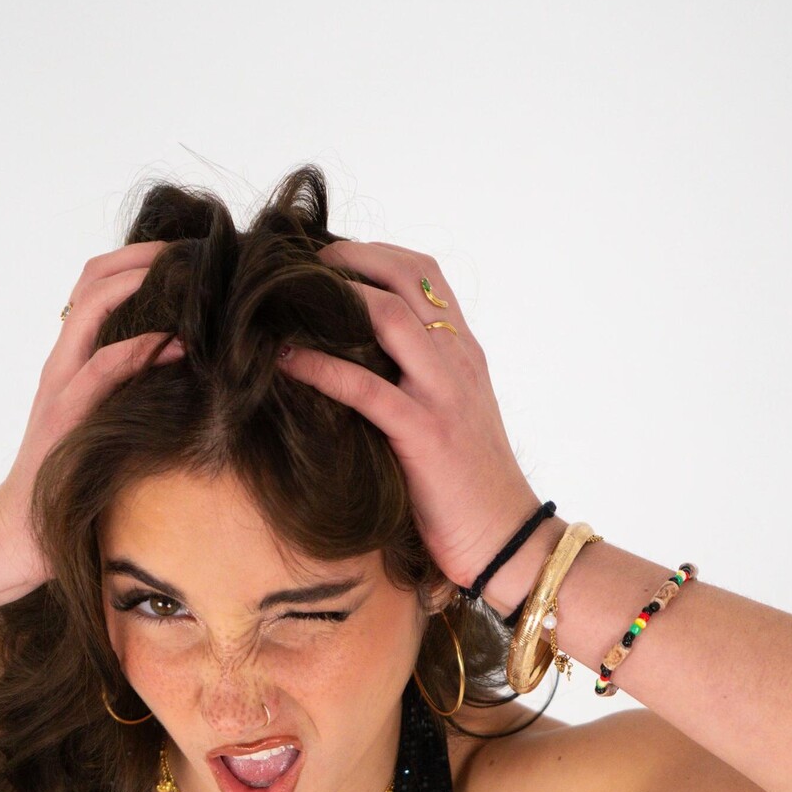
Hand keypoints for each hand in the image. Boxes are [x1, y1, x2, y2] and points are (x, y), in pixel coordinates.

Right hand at [0, 240, 183, 571]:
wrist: (18, 536)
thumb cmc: (69, 485)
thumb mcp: (102, 427)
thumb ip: (128, 394)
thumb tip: (186, 369)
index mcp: (69, 361)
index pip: (95, 286)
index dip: (137, 259)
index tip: (185, 254)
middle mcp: (60, 364)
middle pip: (91, 280)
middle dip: (143, 256)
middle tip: (193, 250)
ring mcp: (59, 387)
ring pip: (91, 309)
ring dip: (140, 284)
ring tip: (187, 276)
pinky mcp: (66, 418)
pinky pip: (101, 370)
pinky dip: (138, 349)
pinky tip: (175, 343)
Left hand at [277, 239, 540, 589]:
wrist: (506, 538)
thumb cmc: (470, 486)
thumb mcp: (452, 416)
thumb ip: (420, 380)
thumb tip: (357, 361)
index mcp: (464, 352)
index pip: (425, 273)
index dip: (373, 253)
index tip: (329, 258)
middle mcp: (457, 361)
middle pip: (406, 276)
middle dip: (348, 258)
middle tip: (301, 264)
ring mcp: (443, 395)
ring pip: (390, 317)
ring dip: (335, 298)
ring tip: (288, 298)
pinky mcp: (424, 435)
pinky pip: (367, 388)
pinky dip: (321, 368)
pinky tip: (285, 361)